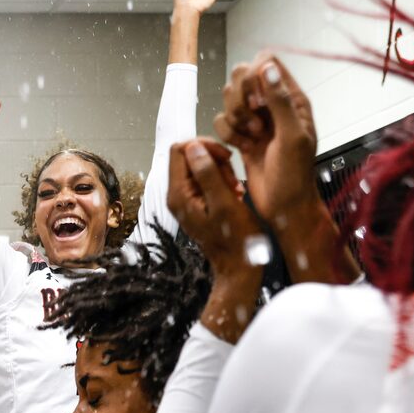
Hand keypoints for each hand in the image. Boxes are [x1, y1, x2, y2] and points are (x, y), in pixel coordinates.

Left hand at [167, 137, 260, 269]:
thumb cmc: (235, 238)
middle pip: (189, 157)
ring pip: (200, 167)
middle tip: (232, 179)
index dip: (204, 147)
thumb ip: (208, 174)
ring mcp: (185, 200)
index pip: (180, 150)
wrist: (237, 266)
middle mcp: (176, 195)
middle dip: (214, 161)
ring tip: (235, 189)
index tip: (225, 158)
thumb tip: (193, 147)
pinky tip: (234, 194)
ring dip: (221, 172)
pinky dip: (222, 182)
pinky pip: (206, 181)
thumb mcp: (224, 203)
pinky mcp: (196, 204)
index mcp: (178, 194)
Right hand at [214, 53, 320, 229]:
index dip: (254, 78)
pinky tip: (243, 149)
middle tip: (254, 123)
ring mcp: (256, 119)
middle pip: (242, 76)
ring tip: (251, 138)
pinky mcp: (241, 136)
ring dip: (234, 119)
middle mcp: (273, 104)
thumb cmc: (295, 175)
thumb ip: (280, 101)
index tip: (259, 103)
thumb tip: (267, 67)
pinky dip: (227, 135)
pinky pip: (222, 122)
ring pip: (230, 99)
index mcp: (292, 98)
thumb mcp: (292, 136)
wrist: (283, 206)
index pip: (267, 63)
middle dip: (240, 99)